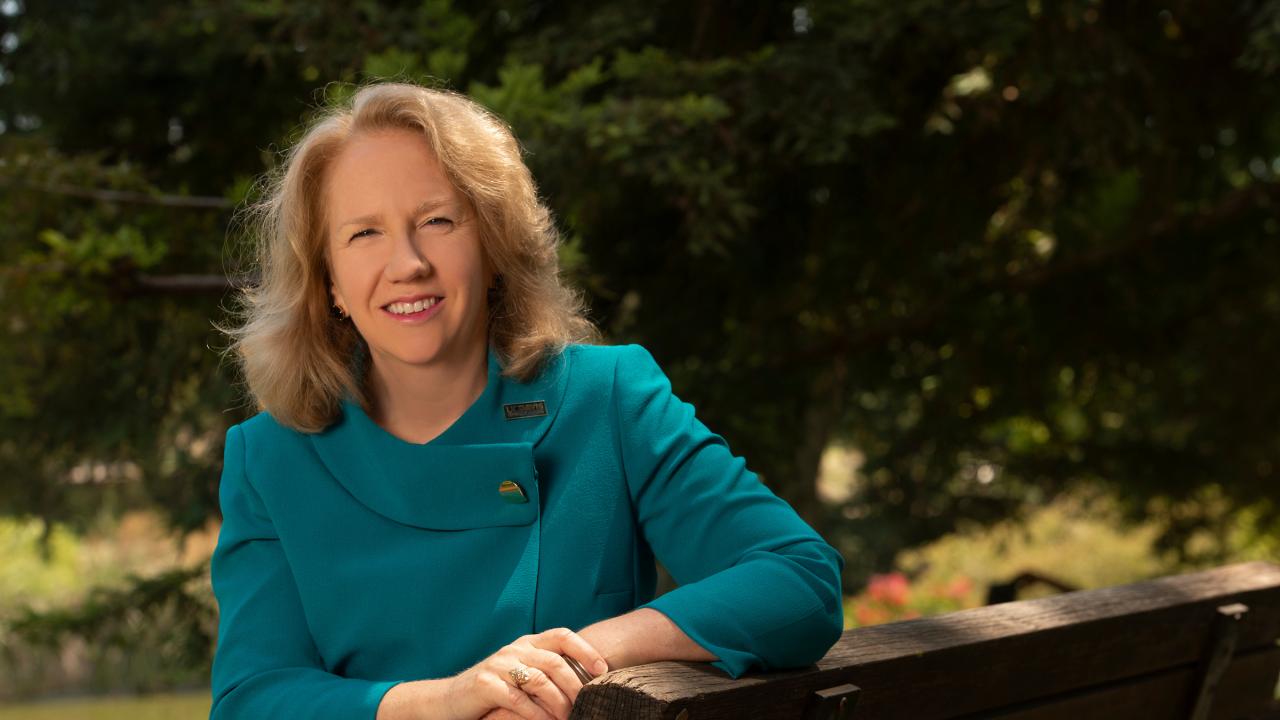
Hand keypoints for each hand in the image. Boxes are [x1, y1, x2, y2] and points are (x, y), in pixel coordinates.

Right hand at [442, 627, 607, 719]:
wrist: (451, 699)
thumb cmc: (496, 689)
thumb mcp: (523, 673)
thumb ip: (548, 671)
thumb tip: (589, 682)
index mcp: (528, 642)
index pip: (562, 635)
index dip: (585, 650)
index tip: (603, 669)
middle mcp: (515, 649)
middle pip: (555, 661)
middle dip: (575, 684)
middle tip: (587, 704)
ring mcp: (499, 665)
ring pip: (539, 680)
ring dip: (558, 702)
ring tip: (568, 718)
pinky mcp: (485, 684)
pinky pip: (518, 699)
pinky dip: (536, 714)